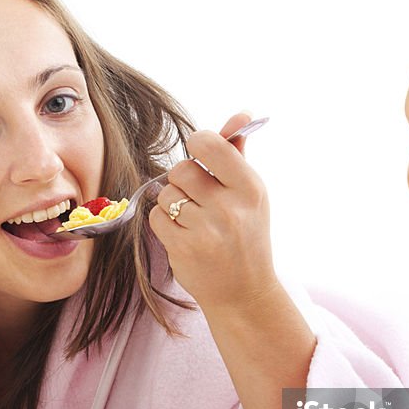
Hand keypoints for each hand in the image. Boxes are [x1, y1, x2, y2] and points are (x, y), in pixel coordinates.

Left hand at [149, 112, 279, 311]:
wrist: (245, 293)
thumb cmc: (246, 237)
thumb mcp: (252, 196)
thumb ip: (238, 155)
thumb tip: (240, 115)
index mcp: (250, 188)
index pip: (209, 144)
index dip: (198, 147)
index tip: (202, 159)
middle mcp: (230, 208)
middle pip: (182, 169)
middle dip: (183, 181)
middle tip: (198, 198)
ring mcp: (206, 230)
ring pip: (166, 194)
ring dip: (173, 204)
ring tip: (193, 221)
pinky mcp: (184, 249)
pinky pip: (156, 218)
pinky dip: (165, 224)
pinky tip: (184, 236)